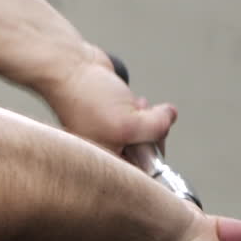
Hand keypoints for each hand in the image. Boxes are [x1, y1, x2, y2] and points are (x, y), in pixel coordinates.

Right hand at [40, 44, 177, 152]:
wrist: (71, 67)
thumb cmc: (85, 98)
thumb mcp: (127, 124)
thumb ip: (157, 129)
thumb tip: (170, 118)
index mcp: (105, 163)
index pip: (142, 173)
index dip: (151, 157)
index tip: (149, 142)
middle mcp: (109, 152)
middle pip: (148, 153)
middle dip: (151, 133)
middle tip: (139, 119)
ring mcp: (113, 134)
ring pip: (147, 133)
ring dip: (148, 117)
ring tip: (133, 106)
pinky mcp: (117, 115)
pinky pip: (142, 117)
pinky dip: (143, 107)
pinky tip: (132, 101)